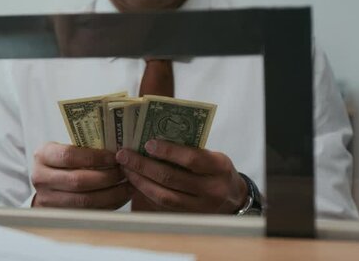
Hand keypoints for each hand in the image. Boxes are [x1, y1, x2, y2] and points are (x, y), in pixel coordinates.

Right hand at [31, 142, 132, 208]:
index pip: (69, 156)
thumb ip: (83, 148)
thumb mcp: (64, 148)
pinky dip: (109, 205)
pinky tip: (120, 197)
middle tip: (124, 171)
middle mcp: (41, 178)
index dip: (95, 157)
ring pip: (85, 200)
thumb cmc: (61, 161)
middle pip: (78, 181)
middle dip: (107, 177)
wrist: (44, 182)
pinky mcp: (59, 214)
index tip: (114, 156)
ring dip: (111, 194)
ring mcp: (48, 199)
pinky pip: (89, 212)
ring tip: (127, 185)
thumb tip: (117, 149)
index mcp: (43, 156)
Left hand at [116, 139, 247, 213]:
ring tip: (126, 169)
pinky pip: (163, 206)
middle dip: (143, 166)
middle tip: (124, 155)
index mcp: (218, 167)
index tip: (148, 143)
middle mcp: (211, 189)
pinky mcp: (189, 217)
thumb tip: (153, 141)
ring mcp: (200, 207)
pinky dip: (147, 193)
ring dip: (140, 181)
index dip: (168, 151)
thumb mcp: (212, 156)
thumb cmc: (216, 170)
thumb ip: (189, 150)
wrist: (234, 199)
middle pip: (172, 178)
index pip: (191, 159)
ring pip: (164, 196)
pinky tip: (135, 183)